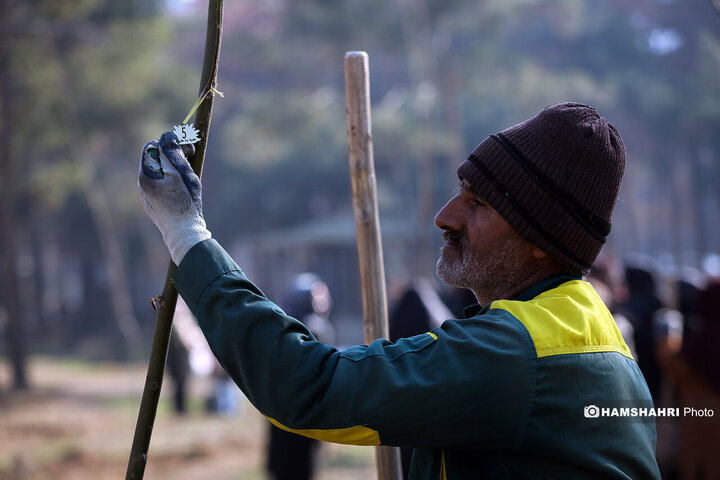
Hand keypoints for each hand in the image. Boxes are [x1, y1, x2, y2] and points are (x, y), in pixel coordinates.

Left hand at [138, 131, 210, 264]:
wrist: (184, 234)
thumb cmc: (184, 203)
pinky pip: (160, 187)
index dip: (169, 142)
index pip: (153, 147)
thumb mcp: (182, 173)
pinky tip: (183, 190)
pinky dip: (171, 182)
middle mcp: (142, 185)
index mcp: (147, 175)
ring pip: (158, 174)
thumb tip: (168, 136)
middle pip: (154, 160)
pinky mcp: (154, 206)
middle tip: (190, 156)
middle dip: (171, 154)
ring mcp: (147, 197)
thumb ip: (173, 153)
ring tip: (189, 174)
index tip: (186, 145)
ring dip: (172, 168)